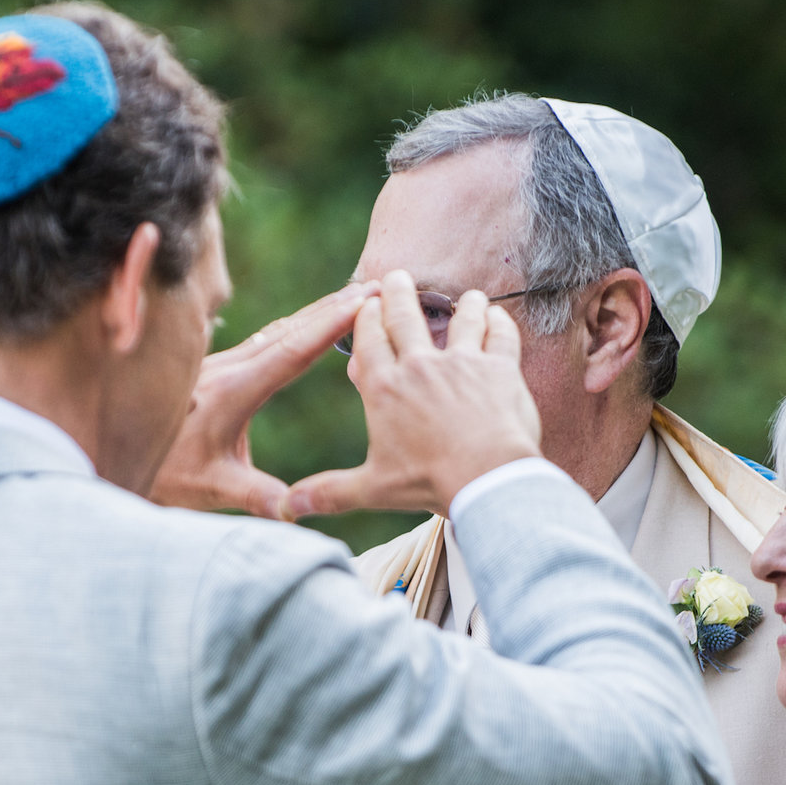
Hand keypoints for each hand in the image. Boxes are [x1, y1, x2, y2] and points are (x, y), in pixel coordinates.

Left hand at [146, 284, 368, 517]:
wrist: (116, 457)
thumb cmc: (165, 476)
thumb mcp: (211, 489)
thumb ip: (255, 495)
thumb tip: (294, 511)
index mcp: (232, 392)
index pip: (290, 353)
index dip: (328, 326)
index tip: (361, 302)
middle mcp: (226, 370)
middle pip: (289, 330)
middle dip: (333, 307)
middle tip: (374, 285)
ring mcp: (219, 365)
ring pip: (275, 331)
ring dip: (315, 313)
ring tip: (353, 296)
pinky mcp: (214, 369)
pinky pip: (262, 340)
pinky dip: (293, 326)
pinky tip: (308, 321)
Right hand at [283, 272, 542, 518]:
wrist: (484, 479)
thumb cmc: (427, 482)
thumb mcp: (372, 488)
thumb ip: (328, 492)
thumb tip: (285, 508)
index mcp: (384, 388)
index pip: (368, 339)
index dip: (365, 317)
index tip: (365, 302)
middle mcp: (419, 365)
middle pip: (405, 316)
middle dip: (398, 292)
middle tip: (397, 276)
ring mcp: (461, 362)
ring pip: (461, 317)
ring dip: (462, 304)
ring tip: (465, 296)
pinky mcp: (498, 367)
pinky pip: (500, 333)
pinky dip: (499, 321)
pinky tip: (497, 316)